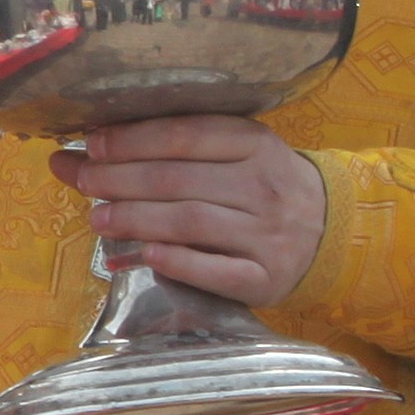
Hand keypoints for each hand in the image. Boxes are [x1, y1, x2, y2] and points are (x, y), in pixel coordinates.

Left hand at [50, 114, 327, 305]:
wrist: (333, 232)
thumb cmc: (262, 187)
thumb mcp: (231, 156)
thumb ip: (167, 151)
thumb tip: (81, 153)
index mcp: (255, 144)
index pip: (185, 136)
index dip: (133, 140)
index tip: (92, 144)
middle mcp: (263, 186)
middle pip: (179, 180)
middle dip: (121, 179)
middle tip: (82, 181)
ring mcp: (267, 234)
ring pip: (192, 222)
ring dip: (137, 219)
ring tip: (97, 219)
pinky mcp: (265, 277)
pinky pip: (219, 271)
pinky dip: (180, 262)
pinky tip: (146, 256)